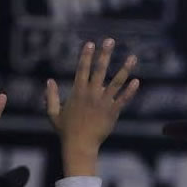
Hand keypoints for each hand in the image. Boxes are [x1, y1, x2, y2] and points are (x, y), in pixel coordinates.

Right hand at [47, 38, 140, 176]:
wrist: (80, 145)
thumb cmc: (66, 131)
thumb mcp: (53, 113)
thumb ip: (51, 96)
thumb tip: (49, 81)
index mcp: (78, 92)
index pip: (82, 69)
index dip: (86, 55)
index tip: (91, 43)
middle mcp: (91, 94)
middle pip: (99, 70)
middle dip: (105, 54)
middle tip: (110, 40)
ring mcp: (103, 103)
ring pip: (116, 82)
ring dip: (125, 69)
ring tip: (133, 57)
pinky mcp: (113, 112)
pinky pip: (123, 99)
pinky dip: (130, 91)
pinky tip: (137, 81)